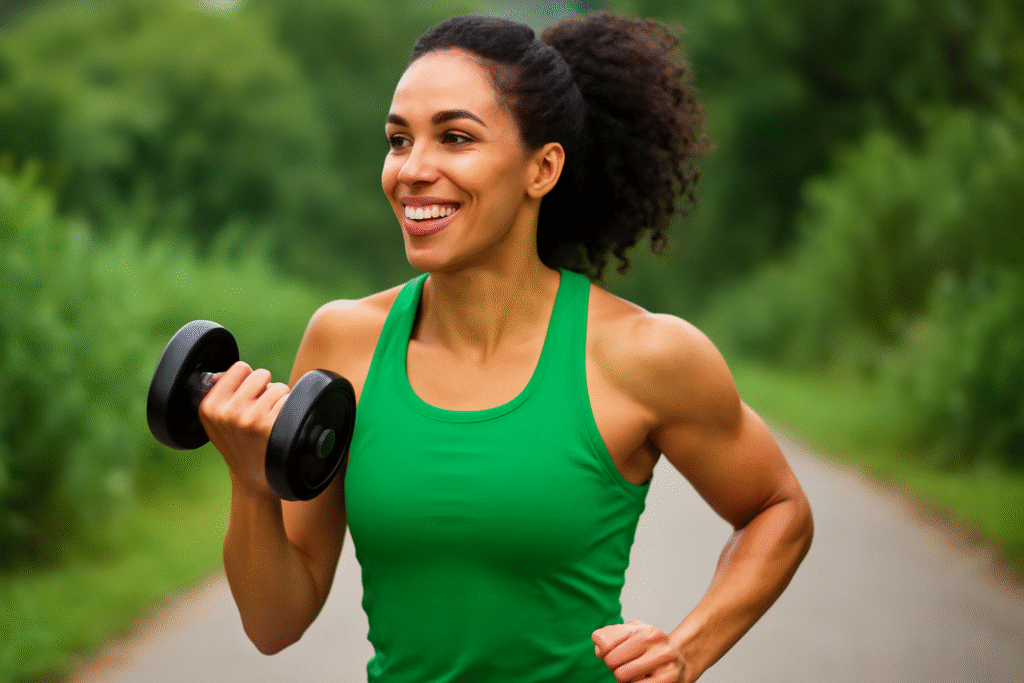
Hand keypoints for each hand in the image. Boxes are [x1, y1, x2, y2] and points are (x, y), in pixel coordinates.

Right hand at [198, 361, 290, 498]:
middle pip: (260, 374)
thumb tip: (225, 372)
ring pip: (277, 387)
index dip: (248, 380)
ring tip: (270, 422)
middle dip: (265, 389)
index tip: (247, 399)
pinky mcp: (270, 425)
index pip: (239, 368)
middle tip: (260, 412)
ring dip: (279, 400)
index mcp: (209, 407)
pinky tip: (280, 428)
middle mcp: (227, 412)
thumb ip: (221, 393)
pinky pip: (289, 400)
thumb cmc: (239, 446)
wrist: (254, 480)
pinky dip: (290, 410)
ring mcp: (249, 418)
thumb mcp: (218, 422)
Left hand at [593, 619, 685, 682]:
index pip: (606, 642)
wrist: (681, 661)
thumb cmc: (651, 648)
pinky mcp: (668, 679)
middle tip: (626, 665)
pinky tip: (643, 680)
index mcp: (646, 630)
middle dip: (614, 667)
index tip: (610, 653)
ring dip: (624, 679)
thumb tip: (599, 647)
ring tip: (634, 674)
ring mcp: (664, 662)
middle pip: (612, 661)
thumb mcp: (633, 634)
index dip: (603, 651)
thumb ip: (611, 635)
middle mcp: (657, 642)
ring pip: (622, 676)